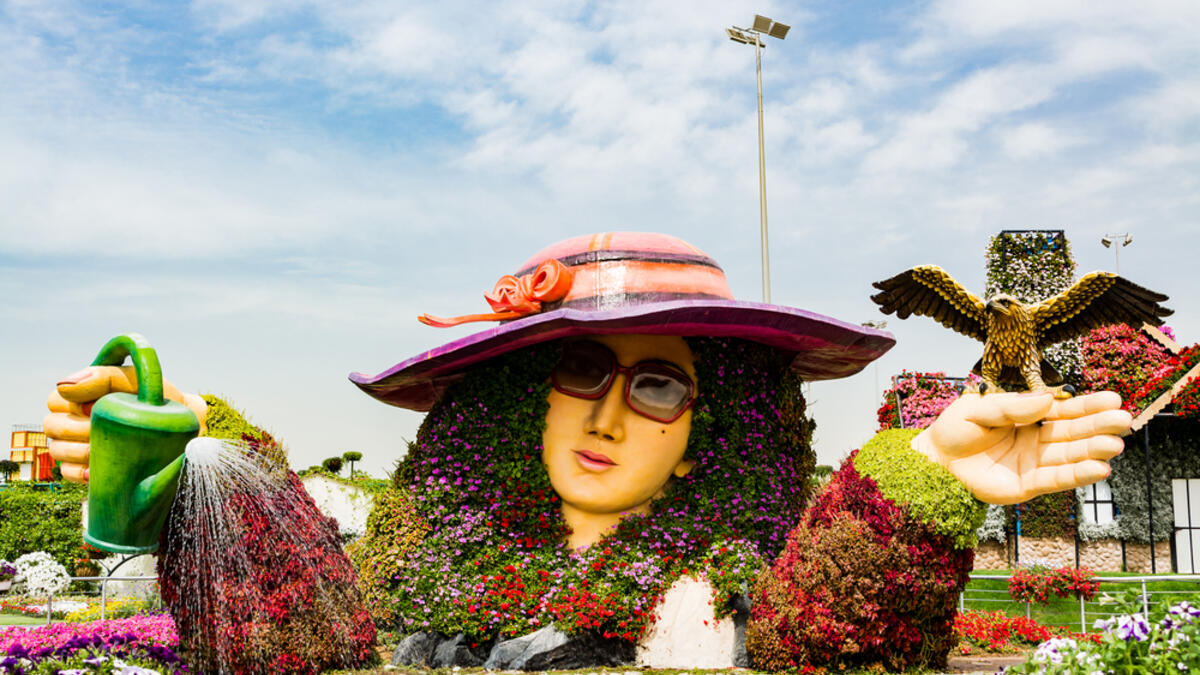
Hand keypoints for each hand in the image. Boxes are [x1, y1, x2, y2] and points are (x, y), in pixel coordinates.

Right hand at [43, 366, 206, 482]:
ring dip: (79, 450)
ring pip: (57, 449)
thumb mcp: (138, 382)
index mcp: (84, 395)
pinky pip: (66, 472)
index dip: (71, 404)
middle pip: (51, 425)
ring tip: (107, 448)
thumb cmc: (160, 400)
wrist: (186, 428)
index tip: (99, 406)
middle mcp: (76, 419)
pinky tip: (99, 468)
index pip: (55, 399)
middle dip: (77, 429)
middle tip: (103, 431)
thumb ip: (104, 377)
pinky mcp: (85, 469)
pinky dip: (81, 471)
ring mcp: (78, 445)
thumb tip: (64, 386)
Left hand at [913, 391, 1129, 504]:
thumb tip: (1047, 399)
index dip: (1088, 406)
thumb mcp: (979, 410)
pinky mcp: (1027, 485)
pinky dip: (1076, 475)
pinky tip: (1099, 469)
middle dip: (1099, 426)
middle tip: (1124, 420)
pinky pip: (1055, 479)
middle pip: (1073, 432)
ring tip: (1115, 445)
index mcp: (1028, 416)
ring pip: (1069, 456)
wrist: (933, 462)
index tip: (1114, 399)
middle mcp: (1036, 439)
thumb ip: (1011, 407)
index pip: (1063, 410)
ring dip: (1093, 452)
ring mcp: (1034, 462)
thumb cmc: (955, 430)